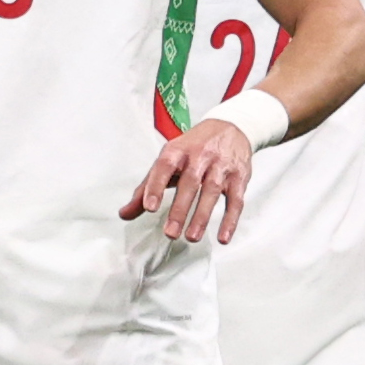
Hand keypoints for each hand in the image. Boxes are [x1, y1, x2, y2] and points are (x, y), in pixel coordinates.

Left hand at [123, 117, 258, 244]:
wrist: (230, 127)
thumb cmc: (194, 147)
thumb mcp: (168, 160)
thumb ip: (146, 188)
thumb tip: (125, 214)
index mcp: (177, 150)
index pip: (164, 167)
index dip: (155, 186)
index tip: (149, 207)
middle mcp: (200, 156)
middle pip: (190, 183)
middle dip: (180, 209)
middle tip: (170, 233)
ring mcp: (221, 166)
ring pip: (212, 191)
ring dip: (202, 216)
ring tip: (191, 237)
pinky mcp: (239, 177)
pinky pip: (236, 200)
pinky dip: (230, 220)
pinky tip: (223, 237)